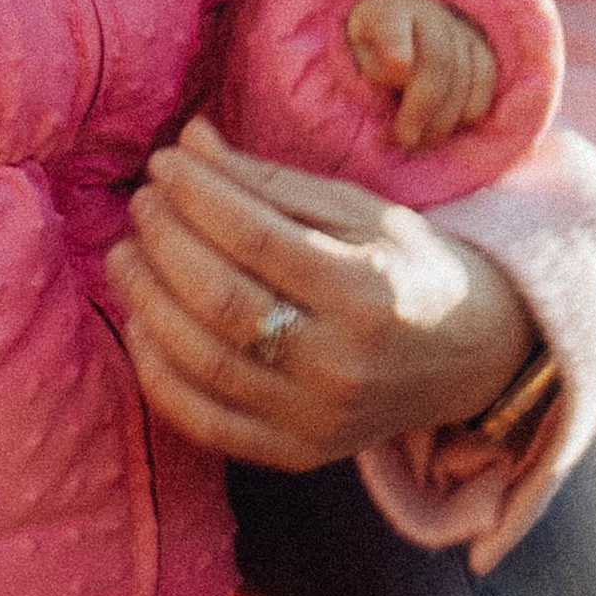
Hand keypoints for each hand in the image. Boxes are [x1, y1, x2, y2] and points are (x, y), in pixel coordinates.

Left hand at [104, 117, 537, 471]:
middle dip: (165, 243)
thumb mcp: (360, 212)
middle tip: (141, 205)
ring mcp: (316, 418)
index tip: (164, 163)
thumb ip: (273, 182)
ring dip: (146, 301)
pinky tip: (140, 323)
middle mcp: (341, 363)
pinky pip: (204, 420)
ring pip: (202, 362)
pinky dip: (157, 372)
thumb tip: (190, 142)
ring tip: (126, 254)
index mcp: (368, 291)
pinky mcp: (295, 453)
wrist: (469, 357)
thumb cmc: (407, 267)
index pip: (257, 239)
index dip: (198, 196)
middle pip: (221, 302)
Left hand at [346, 0, 495, 149]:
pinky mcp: (480, 45)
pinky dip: (471, 108)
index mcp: (385, 12)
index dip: (396, 43)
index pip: (391, 25)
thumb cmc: (370, 53)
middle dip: (423, 106)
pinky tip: (452, 128)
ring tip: (423, 143)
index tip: (399, 65)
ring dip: (444, 117)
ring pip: (464, 74)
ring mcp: (457, 27)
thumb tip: (395, 80)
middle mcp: (427, 14)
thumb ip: (367, 70)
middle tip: (406, 138)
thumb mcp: (353, 59)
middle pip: (436, 60)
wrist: (401, 30)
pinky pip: (485, 77)